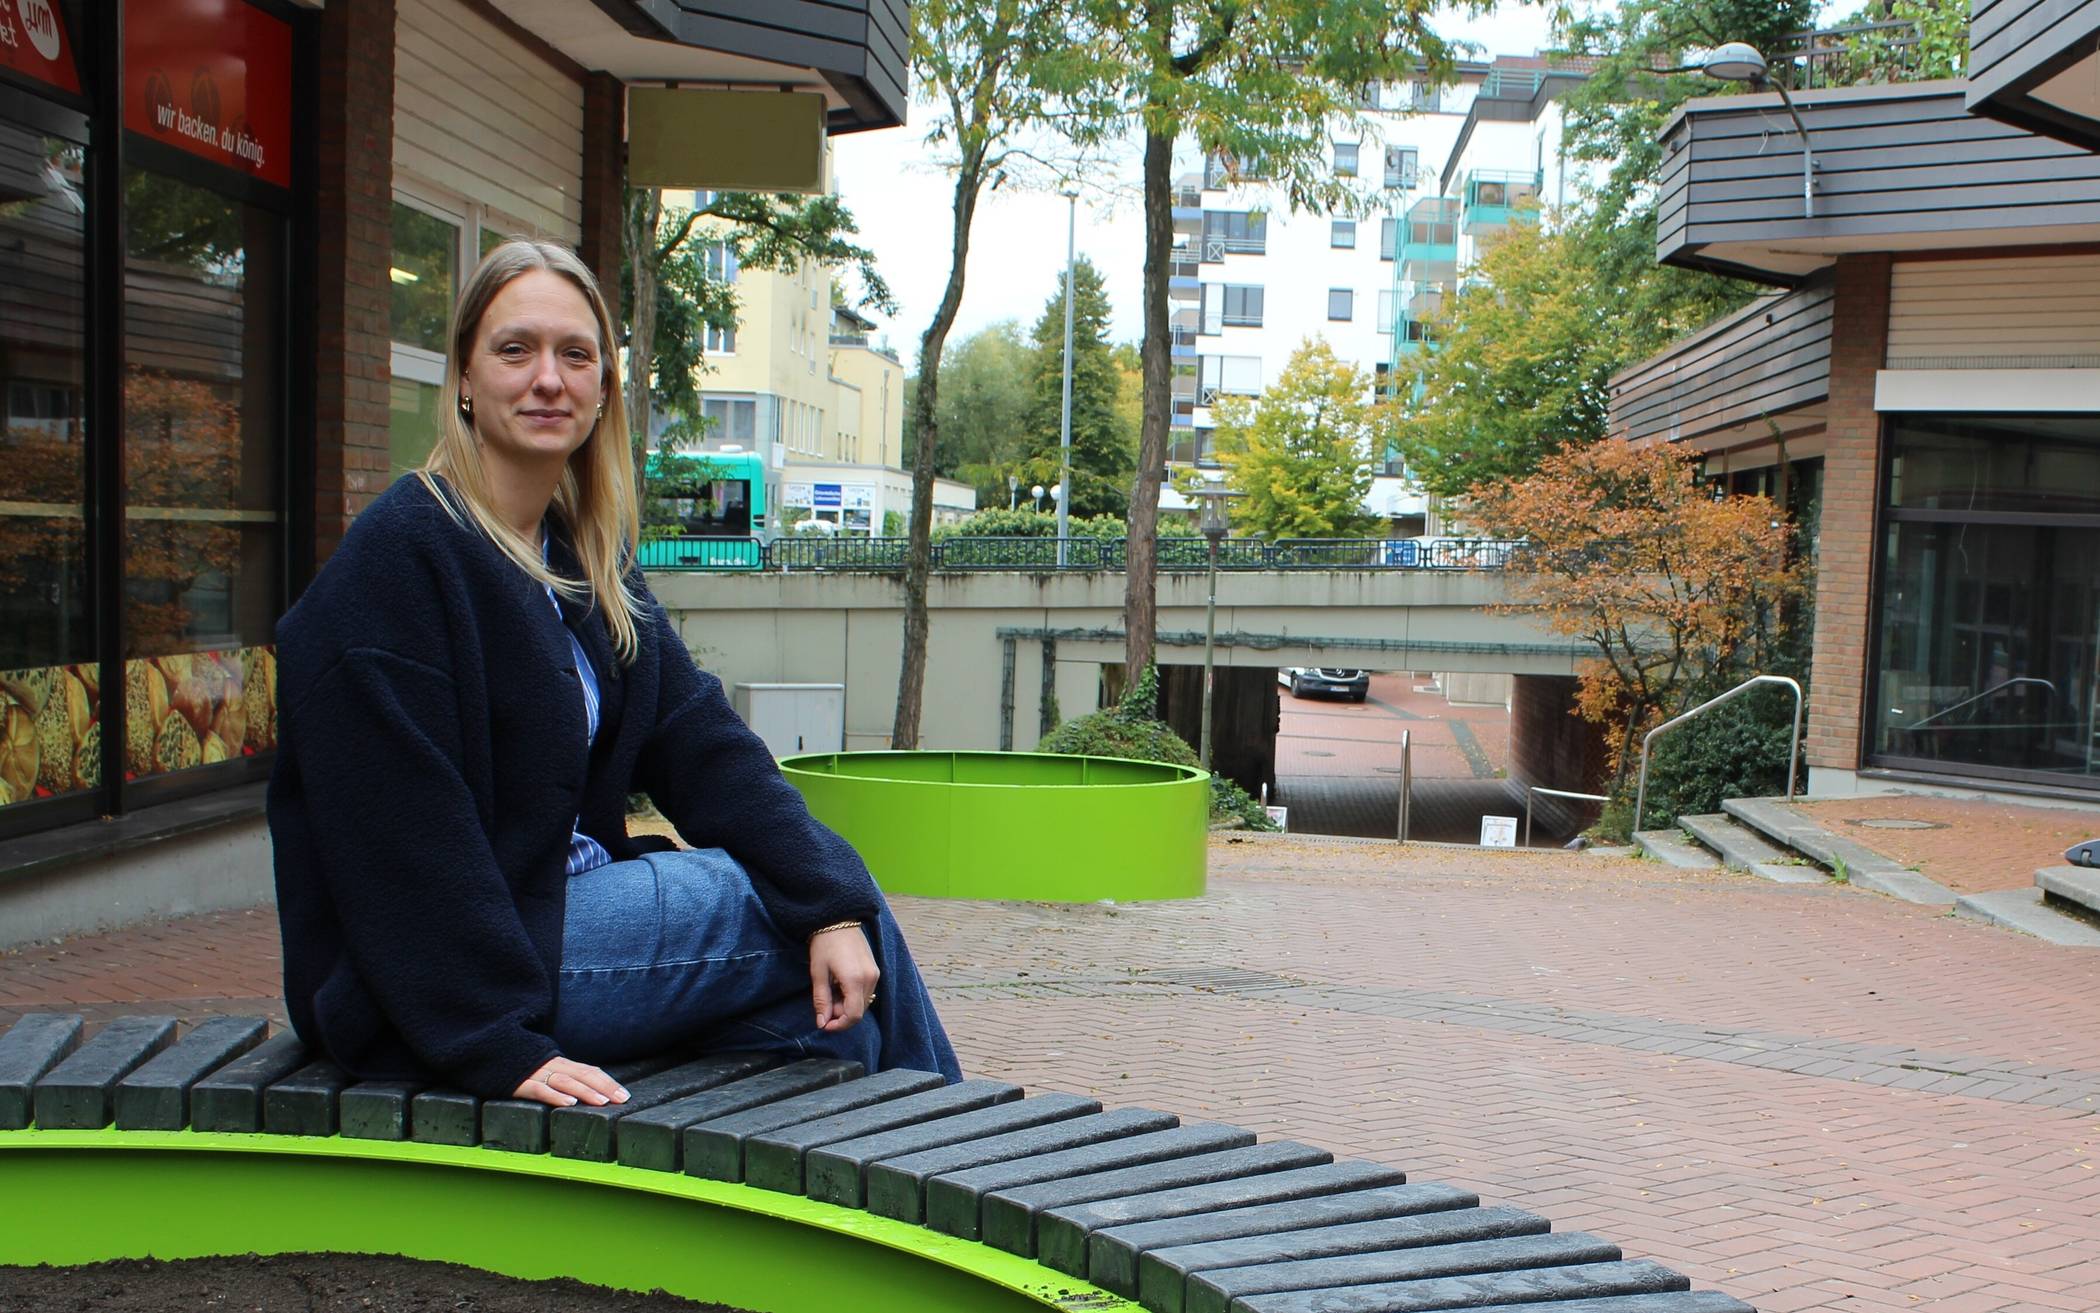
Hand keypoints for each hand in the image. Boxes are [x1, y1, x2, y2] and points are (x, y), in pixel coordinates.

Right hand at [513, 1056, 628, 1107]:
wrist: (488, 1054)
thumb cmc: (521, 1068)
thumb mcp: (546, 1071)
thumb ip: (565, 1079)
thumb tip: (590, 1094)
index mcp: (561, 1064)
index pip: (590, 1071)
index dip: (608, 1082)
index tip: (625, 1095)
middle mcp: (553, 1066)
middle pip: (583, 1075)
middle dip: (605, 1087)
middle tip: (622, 1099)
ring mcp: (536, 1074)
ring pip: (565, 1081)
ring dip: (585, 1091)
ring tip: (601, 1102)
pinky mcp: (519, 1083)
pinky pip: (539, 1089)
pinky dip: (555, 1095)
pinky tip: (569, 1103)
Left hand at [809, 924, 879, 1032]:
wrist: (838, 919)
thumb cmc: (825, 944)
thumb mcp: (818, 973)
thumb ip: (822, 1001)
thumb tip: (822, 1023)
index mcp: (855, 980)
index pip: (853, 1016)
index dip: (839, 1025)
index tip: (824, 1025)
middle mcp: (870, 978)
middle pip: (859, 1011)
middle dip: (841, 1015)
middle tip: (824, 1006)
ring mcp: (875, 974)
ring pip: (863, 1002)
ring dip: (847, 1006)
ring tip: (831, 993)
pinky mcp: (875, 969)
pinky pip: (866, 991)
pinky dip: (853, 996)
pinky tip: (839, 986)